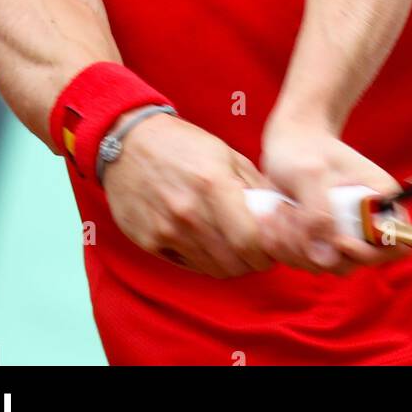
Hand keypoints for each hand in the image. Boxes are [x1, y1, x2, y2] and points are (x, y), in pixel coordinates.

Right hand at [101, 112, 273, 278]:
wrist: (129, 143)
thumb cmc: (183, 144)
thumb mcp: (225, 153)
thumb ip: (254, 183)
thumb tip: (282, 210)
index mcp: (213, 184)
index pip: (250, 240)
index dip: (267, 252)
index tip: (272, 248)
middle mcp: (189, 211)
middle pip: (234, 261)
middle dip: (253, 261)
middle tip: (257, 251)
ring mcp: (167, 229)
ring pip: (213, 269)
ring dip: (231, 264)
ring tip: (235, 248)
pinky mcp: (149, 241)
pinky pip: (188, 264)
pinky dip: (205, 261)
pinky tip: (208, 244)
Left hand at [259, 112, 407, 275]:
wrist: (287, 143)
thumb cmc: (302, 149)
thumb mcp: (308, 173)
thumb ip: (317, 212)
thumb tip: (325, 258)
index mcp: (380, 200)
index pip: (398, 244)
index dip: (371, 251)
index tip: (339, 241)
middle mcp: (365, 223)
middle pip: (353, 261)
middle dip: (315, 246)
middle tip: (290, 211)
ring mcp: (342, 235)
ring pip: (324, 265)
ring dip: (294, 244)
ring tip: (280, 207)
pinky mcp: (319, 243)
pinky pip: (303, 262)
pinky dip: (283, 246)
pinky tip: (272, 218)